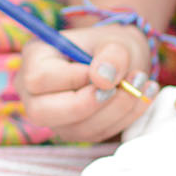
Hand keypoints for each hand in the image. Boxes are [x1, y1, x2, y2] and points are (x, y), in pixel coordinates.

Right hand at [14, 23, 153, 142]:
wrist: (120, 62)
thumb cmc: (110, 46)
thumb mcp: (115, 41)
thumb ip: (112, 56)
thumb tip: (103, 79)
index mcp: (34, 58)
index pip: (39, 78)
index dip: (74, 79)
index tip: (104, 70)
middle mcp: (34, 91)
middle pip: (42, 112)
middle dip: (89, 104)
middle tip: (121, 86)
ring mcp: (53, 115)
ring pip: (75, 128)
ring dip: (116, 110)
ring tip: (141, 84)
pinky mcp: (74, 131)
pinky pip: (96, 134)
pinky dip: (124, 117)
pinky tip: (141, 96)